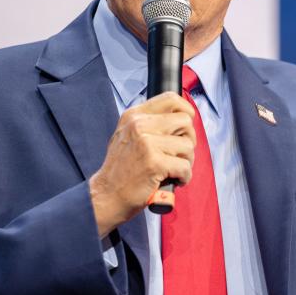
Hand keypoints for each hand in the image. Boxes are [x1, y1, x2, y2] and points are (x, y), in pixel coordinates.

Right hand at [89, 92, 195, 235]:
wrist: (106, 195)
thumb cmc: (121, 170)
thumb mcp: (128, 136)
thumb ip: (150, 124)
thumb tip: (181, 119)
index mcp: (134, 116)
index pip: (170, 99)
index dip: (186, 110)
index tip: (187, 124)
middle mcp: (139, 125)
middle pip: (185, 121)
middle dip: (189, 140)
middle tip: (179, 154)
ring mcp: (147, 143)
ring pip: (188, 146)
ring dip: (186, 161)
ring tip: (173, 170)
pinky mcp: (155, 162)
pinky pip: (186, 166)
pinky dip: (184, 177)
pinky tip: (174, 180)